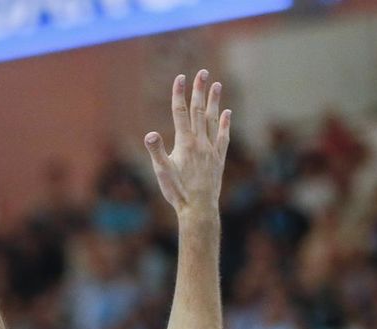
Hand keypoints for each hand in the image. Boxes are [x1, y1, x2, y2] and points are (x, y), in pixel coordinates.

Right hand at [144, 71, 230, 214]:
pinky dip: (224, 123)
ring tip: (216, 85)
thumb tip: (150, 134)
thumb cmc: (177, 191)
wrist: (198, 208)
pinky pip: (223, 136)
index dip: (179, 94)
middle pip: (199, 111)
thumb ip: (156, 151)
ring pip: (213, 120)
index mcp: (185, 143)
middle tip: (202, 73)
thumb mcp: (162, 172)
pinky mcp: (218, 158)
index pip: (181, 113)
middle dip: (199, 91)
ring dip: (214, 102)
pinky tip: (226, 112)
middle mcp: (200, 142)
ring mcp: (211, 149)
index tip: (180, 77)